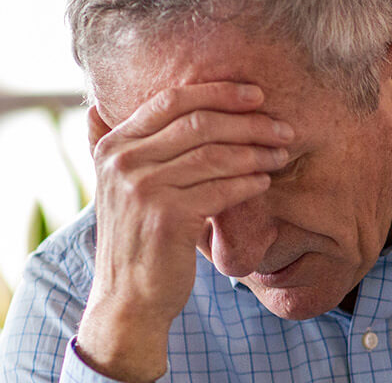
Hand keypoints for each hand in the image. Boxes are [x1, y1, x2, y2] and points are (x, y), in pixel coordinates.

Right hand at [74, 82, 291, 381]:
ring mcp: (141, 189)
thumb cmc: (138, 239)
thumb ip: (126, 146)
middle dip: (248, 122)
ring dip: (256, 152)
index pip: (171, 100)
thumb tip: (109, 103)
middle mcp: (122, 162)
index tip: (255, 95)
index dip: (218, 92)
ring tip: (280, 154)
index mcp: (112, 146)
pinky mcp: (166, 217)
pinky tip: (263, 182)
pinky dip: (248, 183)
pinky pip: (220, 189)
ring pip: (214, 155)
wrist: (128, 299)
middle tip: (282, 127)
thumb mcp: (120, 187)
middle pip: (198, 123)